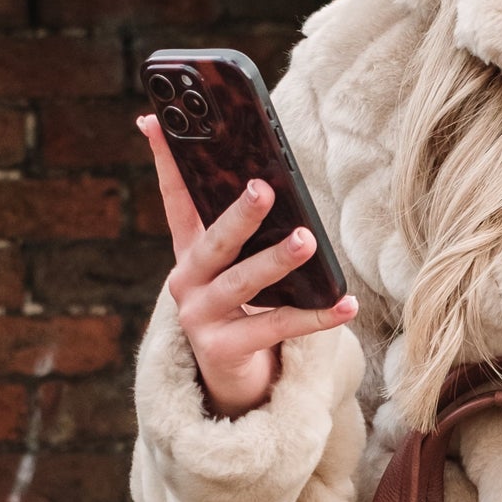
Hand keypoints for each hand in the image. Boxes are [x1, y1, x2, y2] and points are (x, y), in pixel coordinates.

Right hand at [140, 110, 357, 421]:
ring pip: (243, 284)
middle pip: (214, 241)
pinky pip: (277, 328)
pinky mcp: (223, 350)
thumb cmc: (242, 309)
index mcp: (190, 254)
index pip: (175, 199)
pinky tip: (346, 304)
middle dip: (238, 215)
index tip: (154, 122)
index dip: (165, 161)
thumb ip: (240, 230)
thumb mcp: (232, 267)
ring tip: (307, 241)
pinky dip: (316, 316)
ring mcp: (201, 318)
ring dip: (276, 260)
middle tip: (264, 189)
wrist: (230, 379)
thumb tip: (266, 179)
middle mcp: (187, 283)